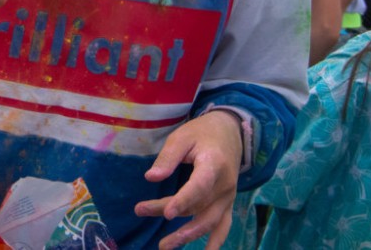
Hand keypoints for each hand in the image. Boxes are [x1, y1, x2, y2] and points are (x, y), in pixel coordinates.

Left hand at [134, 110, 242, 249]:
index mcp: (214, 164)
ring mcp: (228, 197)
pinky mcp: (227, 203)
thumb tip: (150, 178)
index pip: (200, 186)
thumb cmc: (202, 133)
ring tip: (164, 246)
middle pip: (197, 205)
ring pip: (208, 220)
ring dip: (188, 235)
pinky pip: (223, 226)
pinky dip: (216, 242)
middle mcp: (225, 185)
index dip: (184, 200)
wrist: (230, 133)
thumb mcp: (182, 137)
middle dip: (170, 211)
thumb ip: (167, 158)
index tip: (168, 213)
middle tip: (140, 210)